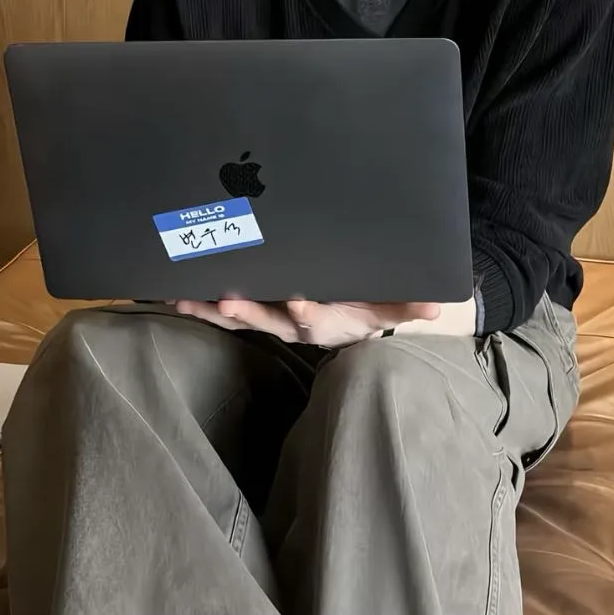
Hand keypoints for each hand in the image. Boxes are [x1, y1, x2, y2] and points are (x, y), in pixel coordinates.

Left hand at [174, 297, 442, 347]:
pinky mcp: (255, 308)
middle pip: (265, 318)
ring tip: (182, 296)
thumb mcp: (392, 307)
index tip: (299, 304)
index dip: (305, 312)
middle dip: (245, 309)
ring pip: (236, 314)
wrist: (350, 320)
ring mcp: (270, 317)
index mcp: (324, 319)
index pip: (313, 318)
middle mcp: (291, 322)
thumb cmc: (369, 307)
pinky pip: (224, 307)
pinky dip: (202, 302)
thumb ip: (411, 305)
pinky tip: (177, 292)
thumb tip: (436, 306)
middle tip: (223, 300)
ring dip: (209, 307)